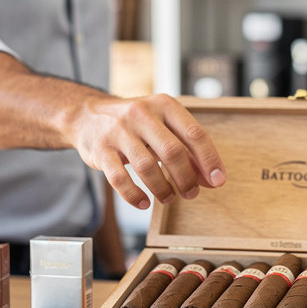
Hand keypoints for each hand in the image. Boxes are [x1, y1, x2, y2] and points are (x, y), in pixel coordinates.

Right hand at [72, 92, 226, 209]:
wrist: (88, 116)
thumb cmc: (136, 125)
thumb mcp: (163, 127)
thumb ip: (188, 150)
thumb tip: (213, 178)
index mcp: (164, 105)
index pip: (194, 133)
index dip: (210, 160)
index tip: (218, 181)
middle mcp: (141, 114)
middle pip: (173, 151)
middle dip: (186, 178)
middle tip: (192, 193)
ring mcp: (118, 131)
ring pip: (146, 167)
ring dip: (162, 189)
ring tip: (169, 197)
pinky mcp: (101, 150)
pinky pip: (119, 179)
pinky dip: (134, 195)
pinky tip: (144, 203)